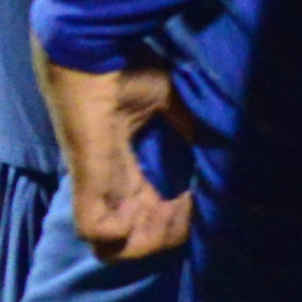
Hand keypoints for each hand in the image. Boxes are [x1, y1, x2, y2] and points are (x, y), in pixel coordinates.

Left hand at [42, 53, 195, 263]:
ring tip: (172, 210)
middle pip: (129, 244)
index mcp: (119, 172)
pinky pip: (98, 234)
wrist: (91, 52)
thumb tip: (215, 142)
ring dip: (150, 239)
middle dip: (166, 237)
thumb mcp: (167, 101)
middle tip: (184, 210)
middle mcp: (104, 187)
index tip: (193, 201)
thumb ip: (187, 125)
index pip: (142, 219)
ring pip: (113, 249)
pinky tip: (154, 205)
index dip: (172, 223)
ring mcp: (93, 188)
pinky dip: (129, 232)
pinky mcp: (86, 183)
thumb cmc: (122, 70)